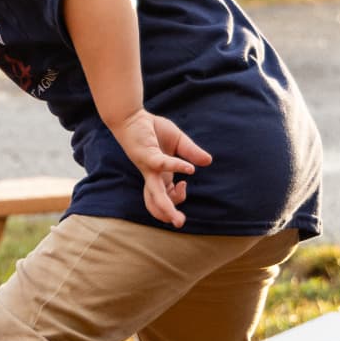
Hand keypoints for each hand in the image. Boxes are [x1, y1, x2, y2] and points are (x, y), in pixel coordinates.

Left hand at [110, 109, 212, 227]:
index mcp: (159, 175)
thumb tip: (208, 162)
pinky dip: (177, 168)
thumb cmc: (152, 130)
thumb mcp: (178, 140)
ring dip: (166, 207)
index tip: (185, 184)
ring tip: (177, 219)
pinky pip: (162, 165)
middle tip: (180, 224)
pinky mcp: (146, 155)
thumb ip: (191, 152)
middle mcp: (152, 175)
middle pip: (157, 201)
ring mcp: (148, 167)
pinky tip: (190, 170)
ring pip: (155, 193)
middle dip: (168, 215)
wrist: (132, 116)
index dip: (177, 197)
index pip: (166, 196)